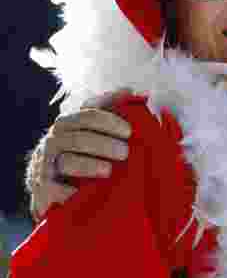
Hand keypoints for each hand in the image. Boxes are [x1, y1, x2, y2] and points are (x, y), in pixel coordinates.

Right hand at [27, 94, 132, 219]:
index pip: (88, 115)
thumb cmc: (82, 154)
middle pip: (79, 139)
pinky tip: (86, 191)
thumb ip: (110, 110)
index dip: (110, 121)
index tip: (129, 131)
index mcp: (67, 123)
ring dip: (91, 165)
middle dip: (105, 145)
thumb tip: (129, 90)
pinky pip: (56, 188)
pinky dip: (72, 190)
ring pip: (68, 161)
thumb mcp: (95, 131)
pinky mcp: (42, 188)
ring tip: (109, 170)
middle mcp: (53, 140)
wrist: (54, 189)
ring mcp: (44, 164)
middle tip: (125, 153)